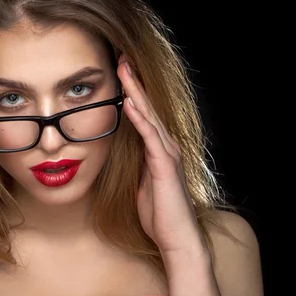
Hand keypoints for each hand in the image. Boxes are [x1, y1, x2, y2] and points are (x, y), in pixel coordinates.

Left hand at [117, 55, 203, 254]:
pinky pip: (149, 136)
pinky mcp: (164, 165)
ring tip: (124, 69)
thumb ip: (137, 164)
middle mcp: (165, 146)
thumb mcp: (141, 182)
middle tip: (121, 57)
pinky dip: (139, 118)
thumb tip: (125, 151)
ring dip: (135, 91)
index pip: (143, 114)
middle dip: (133, 82)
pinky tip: (129, 103)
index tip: (119, 71)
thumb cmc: (159, 213)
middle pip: (147, 107)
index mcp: (158, 149)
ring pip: (149, 115)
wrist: (176, 238)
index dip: (131, 92)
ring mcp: (166, 154)